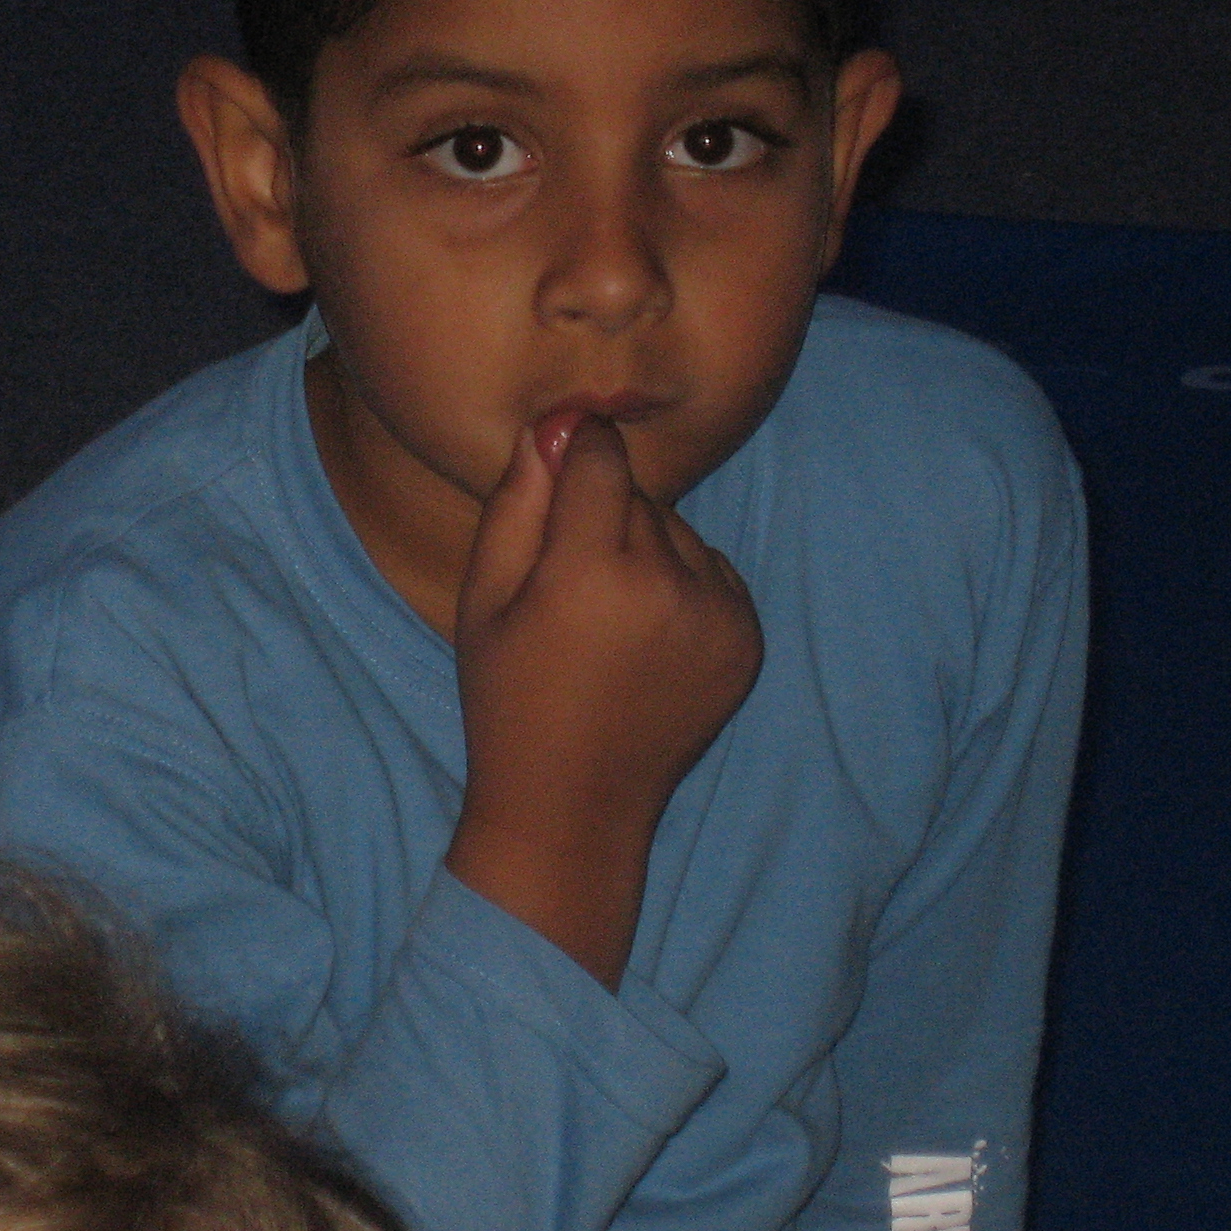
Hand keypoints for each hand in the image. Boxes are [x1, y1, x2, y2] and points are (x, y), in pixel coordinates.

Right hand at [442, 414, 762, 987]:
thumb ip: (517, 502)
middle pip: (637, 493)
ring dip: (644, 549)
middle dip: (601, 514)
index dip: (573, 454)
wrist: (574, 806)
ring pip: (675, 530)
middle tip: (566, 584)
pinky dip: (681, 584)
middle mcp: (667, 586)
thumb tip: (556, 424)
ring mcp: (718, 616)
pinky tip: (643, 637)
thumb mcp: (484, 598)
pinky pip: (710, 570)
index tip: (554, 472)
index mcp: (592, 573)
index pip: (601, 454)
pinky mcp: (746, 639)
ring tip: (606, 617)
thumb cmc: (508, 698)